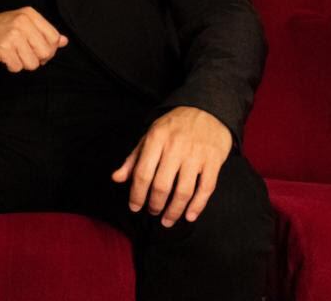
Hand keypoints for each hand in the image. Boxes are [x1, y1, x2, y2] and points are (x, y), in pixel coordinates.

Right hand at [0, 7, 68, 71]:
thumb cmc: (0, 30)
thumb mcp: (23, 25)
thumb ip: (44, 32)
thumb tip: (64, 41)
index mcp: (29, 14)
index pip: (54, 38)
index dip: (49, 50)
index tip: (38, 50)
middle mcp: (22, 22)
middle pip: (45, 52)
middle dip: (37, 59)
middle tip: (24, 54)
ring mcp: (12, 34)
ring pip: (32, 63)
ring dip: (23, 63)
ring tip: (13, 55)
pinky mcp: (3, 48)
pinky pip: (17, 67)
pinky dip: (11, 67)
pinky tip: (4, 58)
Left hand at [111, 106, 231, 227]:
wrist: (208, 109)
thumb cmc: (174, 126)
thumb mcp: (150, 135)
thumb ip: (134, 158)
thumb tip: (116, 178)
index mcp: (156, 138)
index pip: (142, 173)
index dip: (136, 194)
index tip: (134, 207)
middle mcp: (175, 146)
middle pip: (162, 185)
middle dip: (155, 205)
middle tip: (153, 212)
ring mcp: (196, 154)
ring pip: (183, 191)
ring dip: (174, 210)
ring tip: (167, 220)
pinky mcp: (213, 160)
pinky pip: (206, 188)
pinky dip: (197, 206)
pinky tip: (189, 216)